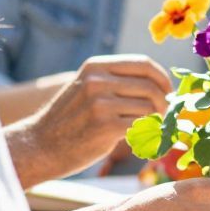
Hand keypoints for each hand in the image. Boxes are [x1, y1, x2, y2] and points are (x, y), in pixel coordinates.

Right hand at [25, 56, 173, 178]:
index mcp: (96, 66)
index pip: (144, 64)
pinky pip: (142, 126)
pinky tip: (140, 139)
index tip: (169, 92)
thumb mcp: (89, 88)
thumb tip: (166, 87)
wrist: (40, 146)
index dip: (163, 79)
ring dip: (156, 121)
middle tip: (164, 116)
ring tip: (149, 128)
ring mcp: (100, 103)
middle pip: (151, 87)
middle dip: (165, 103)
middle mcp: (97, 81)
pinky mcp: (105, 126)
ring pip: (150, 107)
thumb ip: (119, 82)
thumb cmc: (72, 120)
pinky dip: (148, 133)